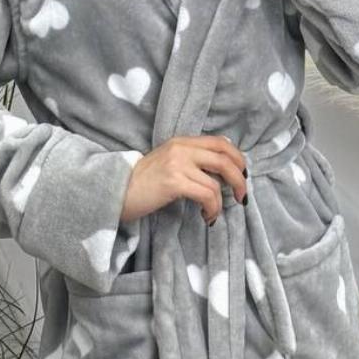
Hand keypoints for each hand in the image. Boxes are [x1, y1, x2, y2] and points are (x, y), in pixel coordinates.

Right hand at [120, 135, 248, 227]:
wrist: (116, 191)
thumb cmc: (141, 183)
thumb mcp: (168, 162)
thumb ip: (190, 160)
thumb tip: (221, 167)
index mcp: (181, 141)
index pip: (220, 142)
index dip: (237, 158)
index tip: (242, 174)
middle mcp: (181, 148)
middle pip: (225, 158)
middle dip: (239, 179)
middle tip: (241, 196)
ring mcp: (177, 164)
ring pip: (217, 181)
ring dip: (222, 202)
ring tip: (213, 214)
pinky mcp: (174, 182)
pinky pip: (206, 195)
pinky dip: (212, 209)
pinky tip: (206, 217)